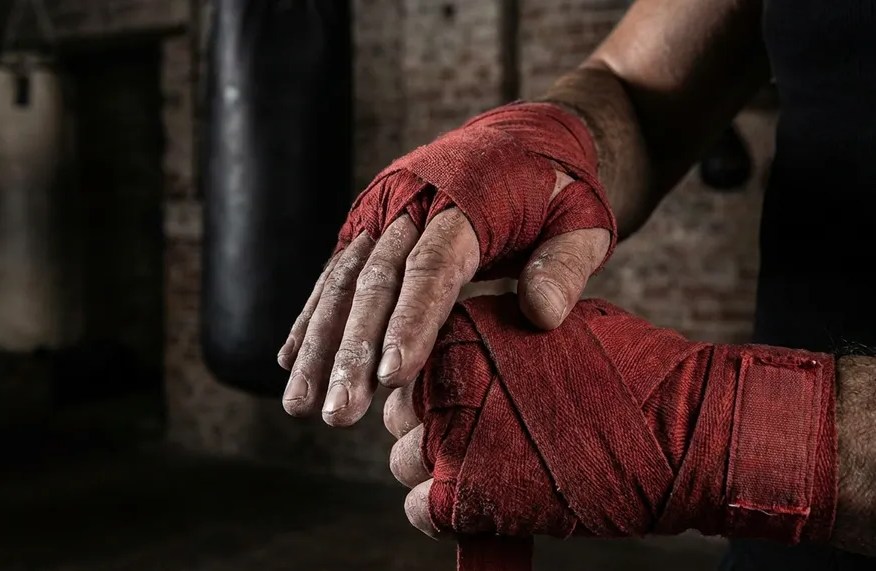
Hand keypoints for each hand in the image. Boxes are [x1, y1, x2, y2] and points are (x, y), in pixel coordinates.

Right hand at [277, 103, 615, 426]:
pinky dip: (313, 317)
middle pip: (375, 280)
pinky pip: (335, 273)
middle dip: (351, 351)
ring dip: (319, 344)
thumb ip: (565, 265)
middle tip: (339, 414)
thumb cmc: (561, 190)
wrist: (528, 138)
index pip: (432, 266)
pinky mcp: (370, 224)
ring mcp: (384, 212)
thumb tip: (542, 316)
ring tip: (299, 405)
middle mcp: (412, 201)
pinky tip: (291, 361)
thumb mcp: (584, 221)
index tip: (391, 376)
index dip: (410, 321)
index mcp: (465, 200)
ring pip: (343, 281)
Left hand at [384, 295, 836, 543]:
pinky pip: (422, 508)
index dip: (438, 390)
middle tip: (473, 442)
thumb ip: (506, 343)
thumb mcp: (561, 331)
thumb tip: (477, 364)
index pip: (418, 364)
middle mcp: (445, 377)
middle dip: (430, 430)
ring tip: (484, 474)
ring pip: (405, 462)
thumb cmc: (630, 377)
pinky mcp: (466, 490)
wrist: (680, 427)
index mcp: (465, 330)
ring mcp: (452, 435)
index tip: (467, 405)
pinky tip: (476, 507)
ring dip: (434, 473)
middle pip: (404, 414)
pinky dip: (440, 513)